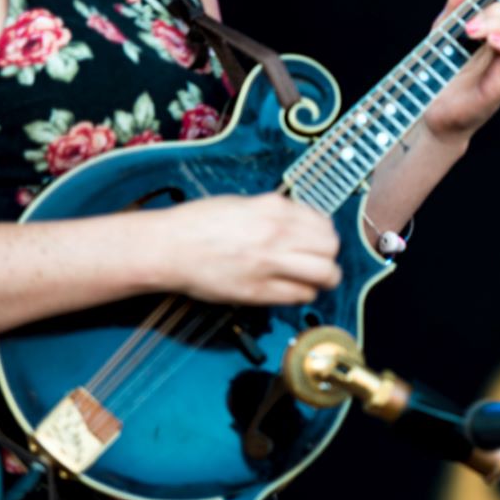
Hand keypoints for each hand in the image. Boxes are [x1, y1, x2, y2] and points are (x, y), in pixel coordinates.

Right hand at [160, 193, 341, 304]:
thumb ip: (275, 213)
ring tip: (317, 280)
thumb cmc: (198, 224)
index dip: (326, 234)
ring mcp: (269, 263)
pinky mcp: (258, 291)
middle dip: (330, 255)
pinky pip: (299, 295)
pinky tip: (295, 290)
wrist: (169, 246)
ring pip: (324, 274)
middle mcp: (277, 233)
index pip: (323, 223)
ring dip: (325, 278)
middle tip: (322, 261)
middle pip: (330, 248)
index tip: (320, 240)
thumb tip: (301, 223)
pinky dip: (304, 294)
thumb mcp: (242, 204)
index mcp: (274, 208)